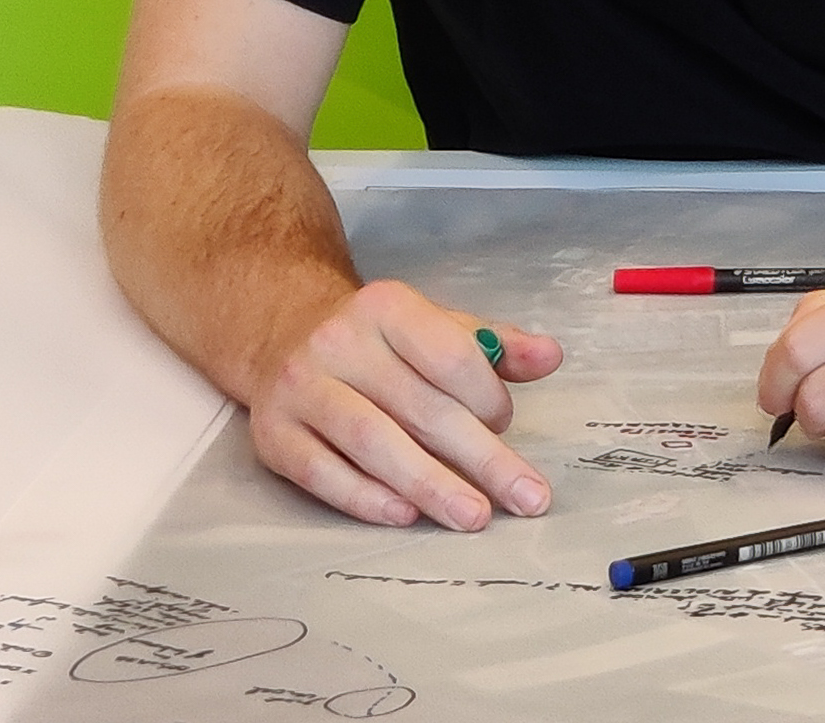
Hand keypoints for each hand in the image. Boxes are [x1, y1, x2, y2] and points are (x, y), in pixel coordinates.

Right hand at [242, 278, 560, 529]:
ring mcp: (301, 388)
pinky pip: (322, 473)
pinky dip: (365, 498)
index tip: (507, 426)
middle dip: (480, 459)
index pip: (451, 358)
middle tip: (524, 498)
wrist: (283, 336)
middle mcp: (340, 343)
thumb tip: (551, 357)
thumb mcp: (438, 328)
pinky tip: (406, 515)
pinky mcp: (273, 435)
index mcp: (388, 307)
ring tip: (473, 517)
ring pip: (372, 443)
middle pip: (420, 409)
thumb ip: (497, 346)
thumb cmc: (378, 343)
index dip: (489, 399)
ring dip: (429, 485)